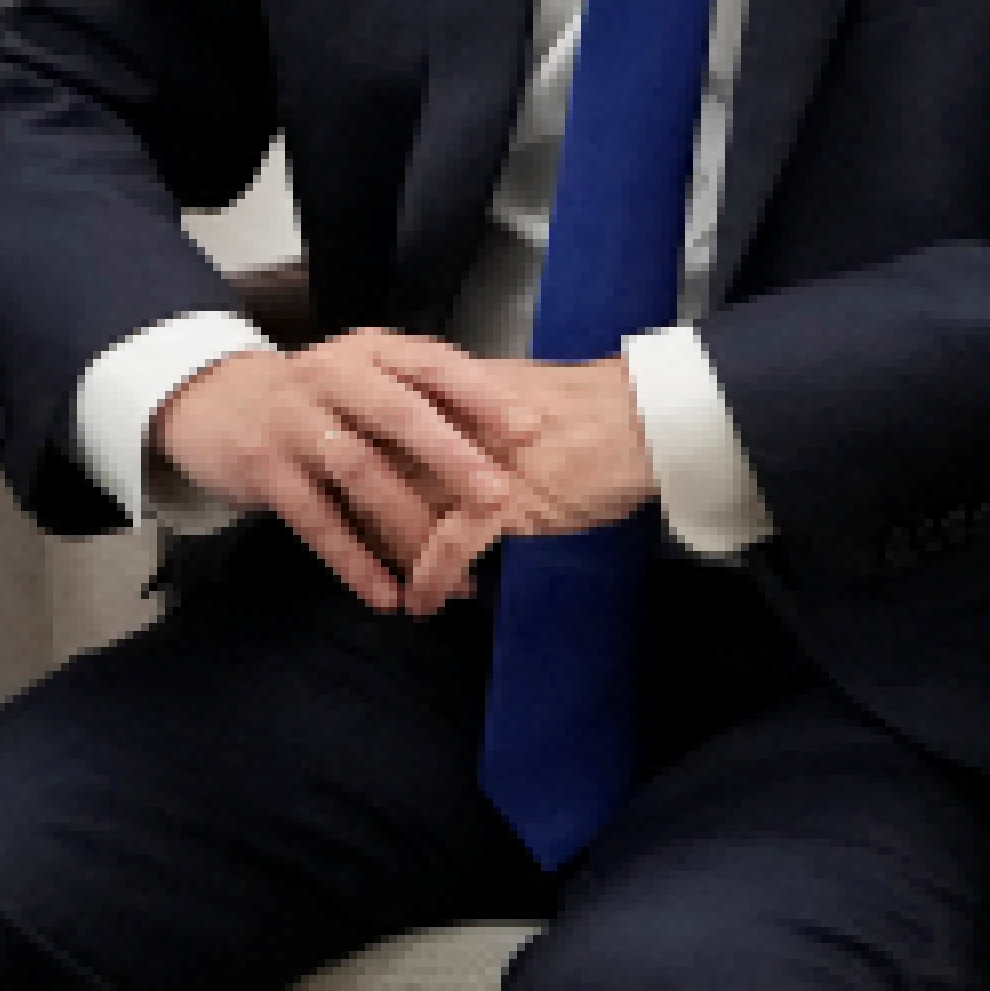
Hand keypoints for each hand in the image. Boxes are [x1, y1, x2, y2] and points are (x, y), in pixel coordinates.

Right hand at [147, 331, 526, 611]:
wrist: (211, 401)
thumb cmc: (316, 398)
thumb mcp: (366, 377)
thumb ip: (423, 401)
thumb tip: (517, 446)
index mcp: (371, 351)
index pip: (432, 364)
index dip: (481, 396)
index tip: (529, 431)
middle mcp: (332, 377)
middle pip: (396, 414)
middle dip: (451, 456)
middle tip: (495, 497)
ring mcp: (293, 422)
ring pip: (359, 473)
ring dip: (408, 526)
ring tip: (451, 575)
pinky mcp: (264, 470)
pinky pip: (315, 521)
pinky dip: (353, 562)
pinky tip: (386, 595)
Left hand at [353, 340, 661, 615]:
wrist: (646, 417)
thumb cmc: (590, 413)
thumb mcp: (507, 405)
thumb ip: (464, 420)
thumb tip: (436, 447)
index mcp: (444, 389)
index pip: (375, 430)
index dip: (356, 471)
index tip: (343, 504)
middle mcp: (447, 420)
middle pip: (375, 469)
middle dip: (360, 517)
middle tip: (359, 557)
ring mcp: (472, 459)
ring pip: (403, 507)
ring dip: (390, 555)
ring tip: (389, 588)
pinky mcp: (504, 498)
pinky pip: (449, 542)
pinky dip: (431, 576)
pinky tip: (422, 601)